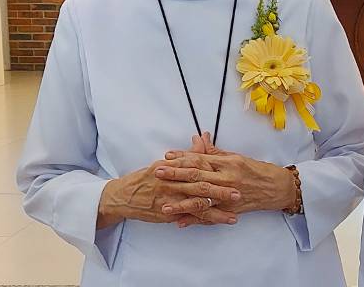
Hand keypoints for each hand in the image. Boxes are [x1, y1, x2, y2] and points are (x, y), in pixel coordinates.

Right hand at [97, 152, 238, 229]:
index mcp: (174, 167)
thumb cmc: (147, 178)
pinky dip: (202, 222)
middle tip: (238, 194)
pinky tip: (215, 224)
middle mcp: (172, 183)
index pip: (199, 167)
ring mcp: (170, 200)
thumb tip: (202, 139)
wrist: (124, 196)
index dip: (217, 171)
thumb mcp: (166, 163)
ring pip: (197, 205)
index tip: (233, 173)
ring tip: (233, 216)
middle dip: (221, 192)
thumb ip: (187, 154)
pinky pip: (188, 218)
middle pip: (201, 187)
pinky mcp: (168, 213)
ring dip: (216, 212)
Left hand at [155, 144, 296, 226]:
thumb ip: (215, 152)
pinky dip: (194, 220)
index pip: (201, 159)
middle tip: (158, 173)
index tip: (167, 156)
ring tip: (163, 204)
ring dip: (181, 202)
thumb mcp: (236, 157)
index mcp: (228, 163)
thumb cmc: (256, 170)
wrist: (276, 188)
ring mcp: (228, 196)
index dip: (183, 157)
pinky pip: (209, 216)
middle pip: (197, 176)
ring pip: (201, 199)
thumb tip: (198, 139)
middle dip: (176, 175)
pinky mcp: (230, 210)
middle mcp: (227, 179)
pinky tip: (180, 222)